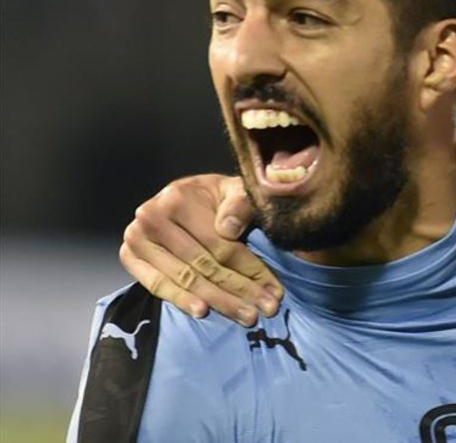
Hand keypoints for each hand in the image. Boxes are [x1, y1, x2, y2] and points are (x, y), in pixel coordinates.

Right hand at [119, 174, 280, 326]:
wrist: (187, 197)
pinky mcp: (129, 257)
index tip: (274, 291)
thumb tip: (228, 229)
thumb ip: (239, 204)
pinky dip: (181, 299)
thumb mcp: (234, 191)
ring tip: (245, 316)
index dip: (250, 269)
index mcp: (176, 198)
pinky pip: (157, 285)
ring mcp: (136, 239)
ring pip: (185, 278)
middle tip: (265, 310)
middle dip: (239, 290)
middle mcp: (151, 218)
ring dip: (219, 300)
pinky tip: (202, 311)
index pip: (219, 244)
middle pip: (204, 264)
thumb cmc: (216, 198)